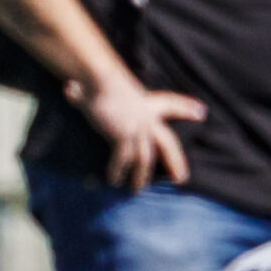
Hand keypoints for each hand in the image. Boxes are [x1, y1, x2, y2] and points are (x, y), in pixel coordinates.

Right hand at [66, 72, 204, 190]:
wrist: (100, 80)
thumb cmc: (101, 81)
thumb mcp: (104, 86)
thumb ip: (91, 93)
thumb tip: (69, 89)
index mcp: (147, 104)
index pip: (171, 104)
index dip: (187, 108)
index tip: (201, 113)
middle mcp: (147, 118)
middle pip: (167, 143)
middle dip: (175, 162)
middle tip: (182, 180)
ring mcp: (137, 128)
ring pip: (145, 158)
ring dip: (141, 176)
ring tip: (138, 190)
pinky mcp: (124, 136)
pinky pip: (123, 159)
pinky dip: (117, 170)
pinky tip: (112, 181)